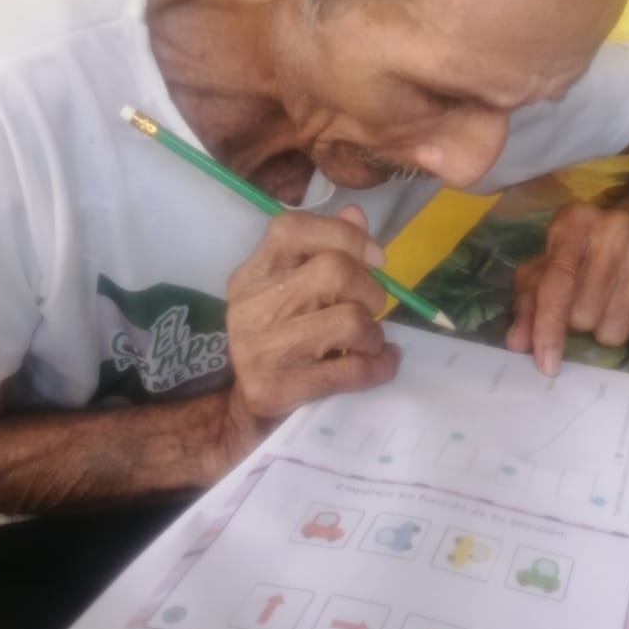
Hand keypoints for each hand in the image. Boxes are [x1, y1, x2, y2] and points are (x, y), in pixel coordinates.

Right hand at [215, 205, 399, 462]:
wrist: (247, 415)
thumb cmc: (282, 343)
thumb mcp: (294, 292)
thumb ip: (325, 250)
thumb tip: (357, 214)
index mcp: (252, 274)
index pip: (291, 228)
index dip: (343, 234)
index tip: (376, 257)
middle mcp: (250, 307)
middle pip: (333, 272)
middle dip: (370, 290)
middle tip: (372, 308)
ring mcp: (261, 350)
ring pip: (350, 321)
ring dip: (375, 333)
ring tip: (369, 341)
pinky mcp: (278, 389)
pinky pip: (352, 370)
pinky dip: (379, 366)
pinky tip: (381, 364)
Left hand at [505, 202, 628, 375]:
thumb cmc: (591, 249)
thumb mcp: (552, 264)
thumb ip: (529, 302)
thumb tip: (518, 343)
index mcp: (573, 223)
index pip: (556, 285)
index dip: (548, 328)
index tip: (547, 365)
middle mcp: (613, 228)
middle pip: (585, 315)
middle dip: (582, 323)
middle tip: (591, 302)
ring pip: (616, 330)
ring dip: (609, 329)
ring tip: (615, 302)